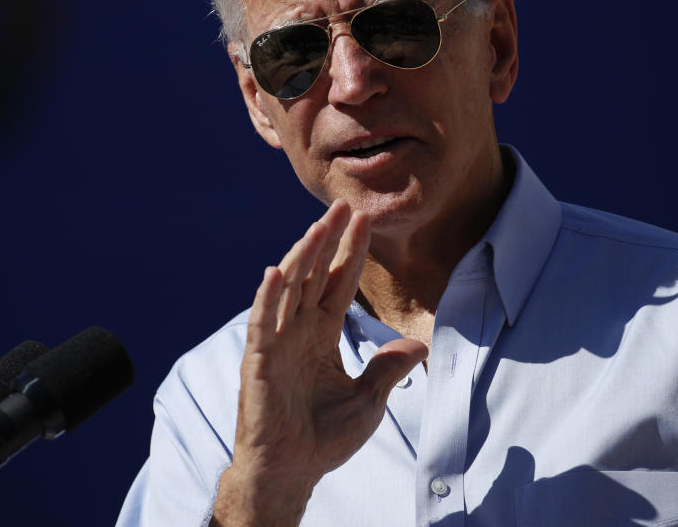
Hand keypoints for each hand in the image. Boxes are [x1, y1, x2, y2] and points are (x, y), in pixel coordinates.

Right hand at [211, 200, 427, 526]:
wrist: (294, 470)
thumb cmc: (325, 437)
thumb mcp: (369, 399)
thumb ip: (388, 368)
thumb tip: (418, 345)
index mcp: (322, 335)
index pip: (338, 284)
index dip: (351, 253)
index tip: (364, 221)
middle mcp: (298, 331)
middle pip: (314, 275)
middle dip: (329, 241)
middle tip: (344, 206)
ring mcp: (277, 342)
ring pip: (289, 288)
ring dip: (302, 257)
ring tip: (318, 227)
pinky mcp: (260, 360)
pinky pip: (263, 322)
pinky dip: (268, 297)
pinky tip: (277, 271)